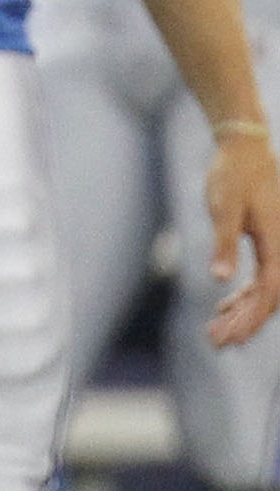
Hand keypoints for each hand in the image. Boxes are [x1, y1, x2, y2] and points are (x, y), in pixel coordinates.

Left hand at [203, 124, 279, 344]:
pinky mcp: (267, 241)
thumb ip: (225, 243)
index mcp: (277, 243)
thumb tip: (221, 279)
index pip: (269, 292)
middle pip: (269, 297)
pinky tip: (224, 307)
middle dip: (245, 322)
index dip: (252, 318)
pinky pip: (261, 278)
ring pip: (264, 290)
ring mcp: (276, 246)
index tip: (231, 337)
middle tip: (217, 342)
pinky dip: (243, 295)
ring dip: (242, 312)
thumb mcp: (224, 208)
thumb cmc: (234, 175)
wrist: (244, 148)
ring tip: (216, 333)